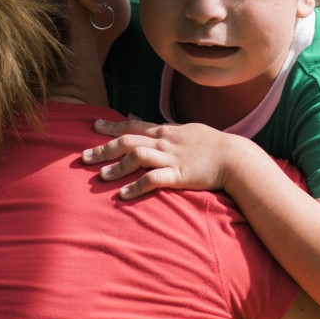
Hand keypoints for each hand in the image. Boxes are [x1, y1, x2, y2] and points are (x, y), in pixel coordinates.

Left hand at [81, 117, 245, 198]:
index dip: (112, 126)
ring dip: (117, 167)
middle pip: (128, 141)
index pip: (133, 125)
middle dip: (104, 148)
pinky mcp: (179, 175)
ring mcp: (171, 158)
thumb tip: (152, 123)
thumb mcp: (189, 131)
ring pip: (137, 157)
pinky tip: (123, 195)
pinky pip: (153, 179)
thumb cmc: (213, 145)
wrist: (235, 157)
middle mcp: (165, 142)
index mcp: (166, 131)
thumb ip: (168, 129)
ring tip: (100, 176)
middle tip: (84, 156)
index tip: (93, 126)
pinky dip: (136, 186)